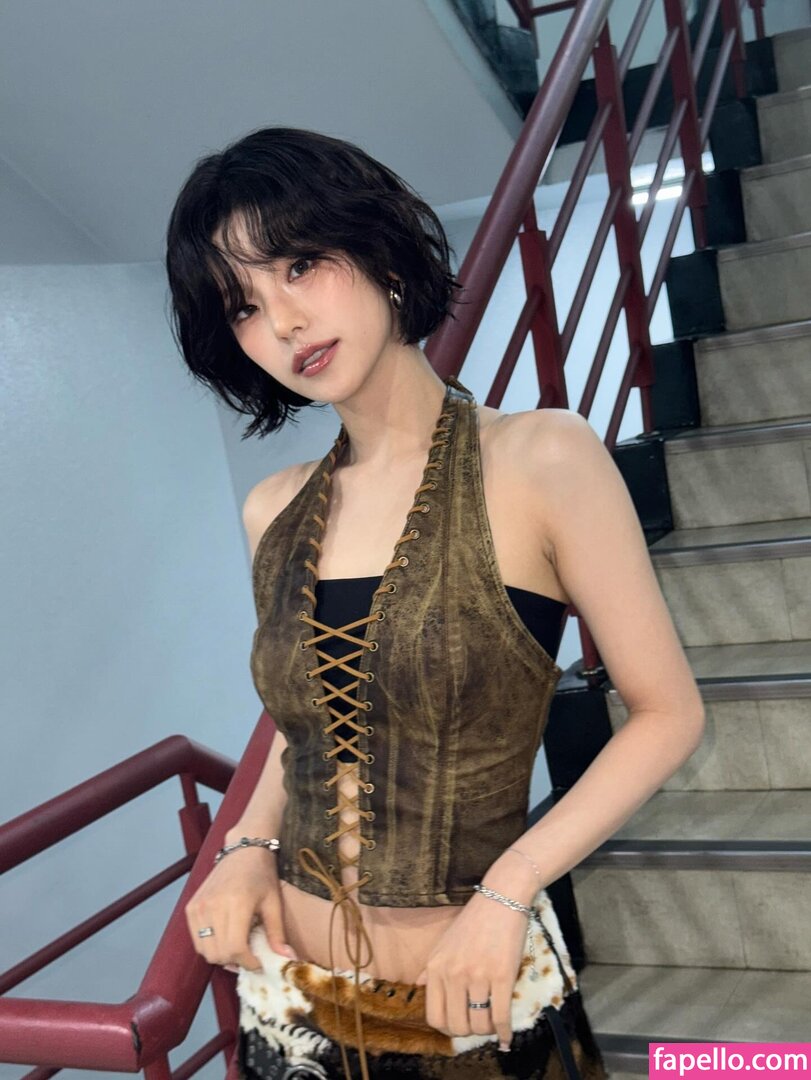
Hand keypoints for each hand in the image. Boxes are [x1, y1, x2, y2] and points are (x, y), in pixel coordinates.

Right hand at [185, 846, 297, 972]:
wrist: (242, 851)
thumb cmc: (262, 875)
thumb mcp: (274, 902)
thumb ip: (277, 933)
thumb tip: (288, 960)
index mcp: (237, 903)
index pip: (235, 948)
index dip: (247, 963)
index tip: (258, 963)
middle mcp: (213, 905)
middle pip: (218, 954)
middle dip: (235, 962)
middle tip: (249, 957)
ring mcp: (198, 906)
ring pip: (205, 951)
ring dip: (221, 956)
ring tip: (237, 949)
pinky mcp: (191, 907)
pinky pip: (196, 939)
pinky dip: (210, 946)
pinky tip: (225, 938)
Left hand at [414, 888, 528, 1050]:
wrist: (501, 898)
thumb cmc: (473, 921)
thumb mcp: (443, 943)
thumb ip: (429, 968)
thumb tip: (419, 986)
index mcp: (436, 967)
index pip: (434, 1017)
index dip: (448, 1028)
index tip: (460, 1025)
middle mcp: (452, 974)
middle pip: (456, 1026)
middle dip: (469, 1032)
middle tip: (479, 1024)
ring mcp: (478, 976)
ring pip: (480, 1025)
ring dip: (488, 1031)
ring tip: (493, 1024)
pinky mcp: (502, 976)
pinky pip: (501, 1016)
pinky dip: (505, 1033)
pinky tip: (507, 1037)